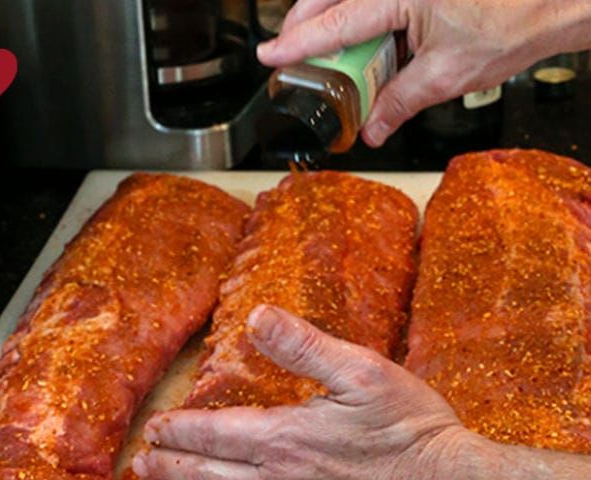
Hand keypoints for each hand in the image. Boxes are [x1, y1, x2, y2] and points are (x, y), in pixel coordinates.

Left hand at [135, 304, 464, 479]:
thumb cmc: (413, 432)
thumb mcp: (364, 372)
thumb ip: (304, 346)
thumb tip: (257, 317)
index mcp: (285, 437)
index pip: (213, 434)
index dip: (178, 432)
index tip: (155, 430)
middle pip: (204, 477)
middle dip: (167, 470)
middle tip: (140, 468)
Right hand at [257, 0, 590, 144]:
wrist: (548, 1)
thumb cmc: (510, 24)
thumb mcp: (445, 75)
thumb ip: (401, 102)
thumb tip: (372, 129)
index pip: (336, 22)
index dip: (298, 43)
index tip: (269, 54)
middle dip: (307, 21)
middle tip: (289, 50)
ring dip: (335, 18)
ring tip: (325, 51)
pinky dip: (363, 15)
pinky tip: (366, 40)